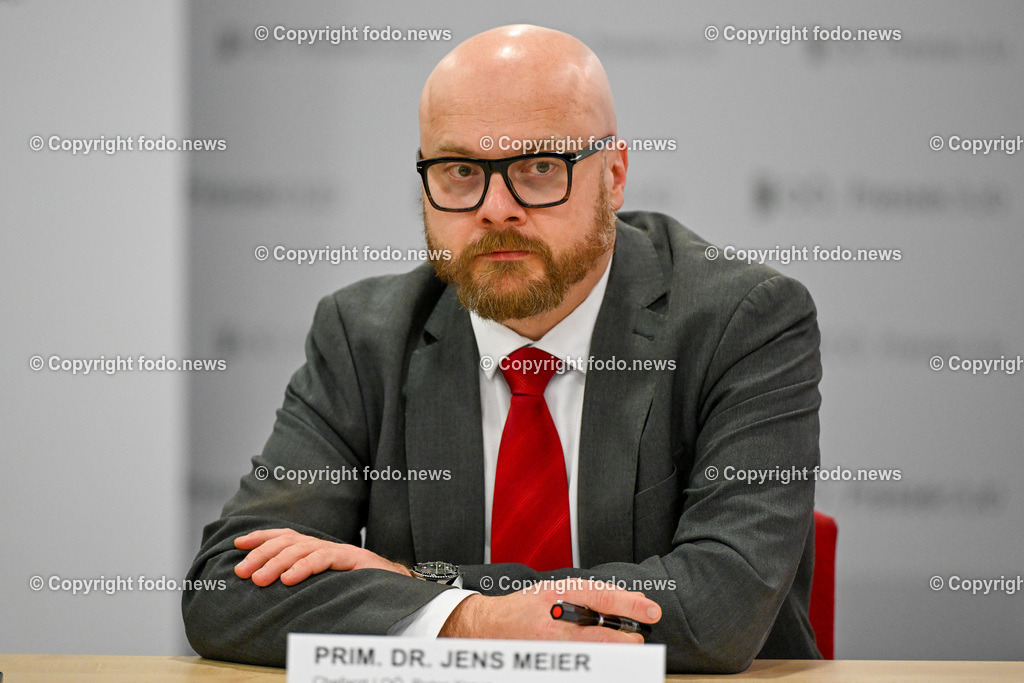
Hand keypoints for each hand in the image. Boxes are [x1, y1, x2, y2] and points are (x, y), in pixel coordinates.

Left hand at [233, 528, 411, 586]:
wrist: (397, 587)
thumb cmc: (357, 587)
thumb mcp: (324, 583)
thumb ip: (304, 578)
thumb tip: (270, 585)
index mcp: (316, 549)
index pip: (285, 536)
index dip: (261, 537)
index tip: (237, 544)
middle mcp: (325, 545)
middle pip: (287, 541)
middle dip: (261, 554)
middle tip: (241, 572)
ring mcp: (338, 551)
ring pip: (301, 549)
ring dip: (276, 563)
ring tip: (259, 580)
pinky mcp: (352, 559)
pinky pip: (323, 558)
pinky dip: (304, 567)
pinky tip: (288, 578)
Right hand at [439, 580, 660, 642]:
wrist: (486, 627)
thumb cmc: (521, 607)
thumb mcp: (552, 590)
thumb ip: (584, 595)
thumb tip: (620, 602)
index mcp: (556, 595)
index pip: (602, 597)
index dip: (631, 604)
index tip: (651, 610)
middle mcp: (553, 621)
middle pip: (602, 632)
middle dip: (627, 637)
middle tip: (638, 637)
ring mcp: (549, 646)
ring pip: (594, 653)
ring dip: (614, 652)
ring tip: (623, 649)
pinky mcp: (547, 662)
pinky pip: (578, 665)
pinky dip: (594, 664)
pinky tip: (601, 662)